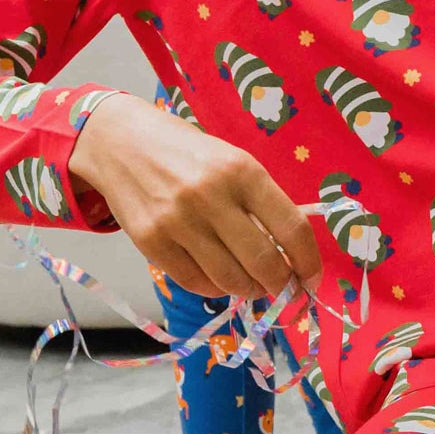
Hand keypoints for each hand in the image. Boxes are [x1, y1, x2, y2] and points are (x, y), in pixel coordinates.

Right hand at [68, 93, 320, 300]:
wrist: (123, 143)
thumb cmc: (189, 154)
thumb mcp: (233, 163)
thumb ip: (262, 203)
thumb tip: (294, 254)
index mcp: (243, 171)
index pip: (292, 228)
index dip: (309, 262)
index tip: (311, 278)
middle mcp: (211, 196)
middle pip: (264, 263)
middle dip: (280, 285)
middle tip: (282, 288)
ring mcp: (178, 222)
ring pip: (230, 280)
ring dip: (248, 290)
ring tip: (250, 283)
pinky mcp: (151, 242)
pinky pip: (195, 283)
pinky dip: (214, 288)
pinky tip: (218, 277)